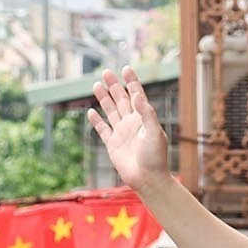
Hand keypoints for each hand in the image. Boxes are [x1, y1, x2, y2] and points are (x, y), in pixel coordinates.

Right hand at [89, 66, 172, 198]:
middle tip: (106, 72)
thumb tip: (137, 96)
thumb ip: (146, 113)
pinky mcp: (113, 145)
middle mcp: (132, 123)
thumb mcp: (154, 132)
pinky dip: (96, 121)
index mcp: (143, 118)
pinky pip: (103, 130)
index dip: (131, 82)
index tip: (126, 69)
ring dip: (104, 98)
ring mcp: (121, 133)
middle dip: (114, 85)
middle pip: (121, 99)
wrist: (148, 179)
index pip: (136, 95)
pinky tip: (91, 112)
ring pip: (110, 111)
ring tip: (97, 85)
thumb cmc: (155, 156)